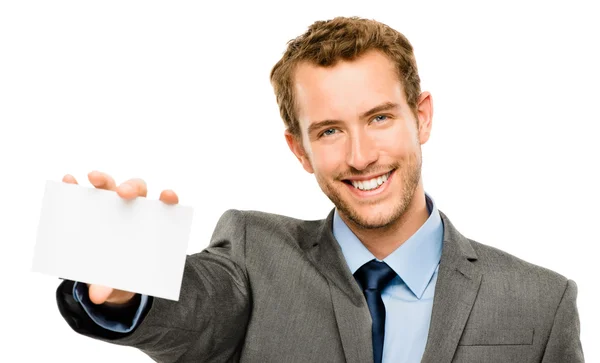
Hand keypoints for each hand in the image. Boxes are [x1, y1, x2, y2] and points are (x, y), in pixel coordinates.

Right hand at [62, 170, 178, 304]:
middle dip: (130, 188)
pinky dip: (76, 185)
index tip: (168, 196)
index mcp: (151, 221)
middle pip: (136, 189)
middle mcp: (133, 207)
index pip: (165, 203)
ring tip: (93, 178)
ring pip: (110, 185)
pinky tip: (68, 181)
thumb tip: (98, 296)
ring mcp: (110, 203)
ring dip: (102, 180)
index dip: (168, 196)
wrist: (109, 273)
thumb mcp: (120, 280)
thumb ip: (111, 285)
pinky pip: (83, 191)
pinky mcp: (90, 206)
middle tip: (122, 193)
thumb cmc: (124, 271)